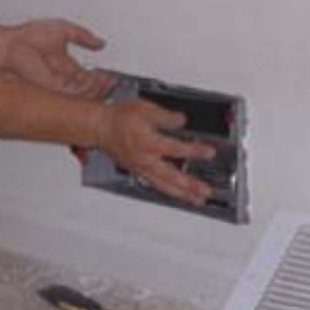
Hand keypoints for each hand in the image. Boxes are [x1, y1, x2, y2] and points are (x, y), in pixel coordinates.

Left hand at [6, 19, 116, 97]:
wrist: (11, 46)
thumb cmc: (28, 38)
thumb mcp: (64, 30)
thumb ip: (83, 36)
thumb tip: (100, 42)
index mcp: (67, 69)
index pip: (89, 80)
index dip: (102, 79)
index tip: (111, 75)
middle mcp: (65, 80)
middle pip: (90, 90)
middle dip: (104, 86)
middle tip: (112, 79)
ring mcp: (61, 86)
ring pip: (86, 95)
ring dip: (98, 88)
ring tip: (105, 79)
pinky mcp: (56, 89)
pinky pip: (77, 94)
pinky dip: (88, 88)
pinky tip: (94, 79)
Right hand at [98, 99, 215, 204]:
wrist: (100, 127)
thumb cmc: (119, 118)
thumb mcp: (145, 109)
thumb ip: (166, 117)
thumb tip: (182, 121)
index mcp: (148, 143)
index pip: (176, 149)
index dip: (194, 151)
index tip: (209, 152)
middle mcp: (145, 159)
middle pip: (172, 176)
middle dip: (190, 185)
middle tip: (206, 192)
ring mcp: (141, 168)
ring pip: (164, 185)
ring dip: (181, 194)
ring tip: (196, 200)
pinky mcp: (138, 172)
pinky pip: (155, 185)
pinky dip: (168, 191)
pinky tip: (177, 194)